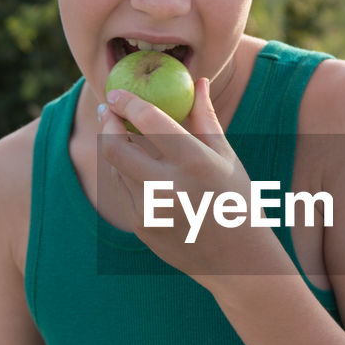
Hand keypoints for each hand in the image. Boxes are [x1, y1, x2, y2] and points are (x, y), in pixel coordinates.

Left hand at [98, 79, 286, 282]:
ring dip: (114, 148)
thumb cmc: (238, 202)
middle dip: (106, 125)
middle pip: (114, 147)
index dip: (126, 102)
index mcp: (194, 163)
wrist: (238, 262)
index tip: (116, 93)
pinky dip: (125, 175)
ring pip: (115, 170)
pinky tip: (135, 168)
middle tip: (108, 112)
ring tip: (121, 135)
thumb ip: (205, 120)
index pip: (149, 120)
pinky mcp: (141, 228)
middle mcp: (167, 187)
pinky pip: (123, 192)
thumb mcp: (227, 159)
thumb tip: (197, 83)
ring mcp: (150, 211)